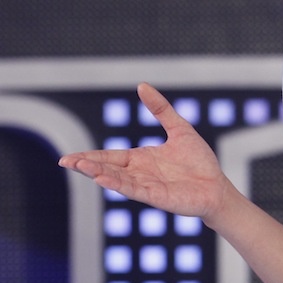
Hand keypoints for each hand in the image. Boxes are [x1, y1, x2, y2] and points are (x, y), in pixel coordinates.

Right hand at [57, 83, 228, 220]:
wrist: (217, 186)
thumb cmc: (199, 161)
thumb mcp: (179, 128)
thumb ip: (160, 109)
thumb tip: (142, 85)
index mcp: (140, 159)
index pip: (108, 157)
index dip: (89, 156)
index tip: (69, 158)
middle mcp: (139, 173)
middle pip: (107, 168)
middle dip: (86, 165)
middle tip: (65, 162)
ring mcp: (146, 186)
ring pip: (116, 179)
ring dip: (98, 173)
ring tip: (80, 167)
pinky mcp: (156, 197)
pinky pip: (134, 190)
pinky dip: (118, 185)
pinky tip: (103, 180)